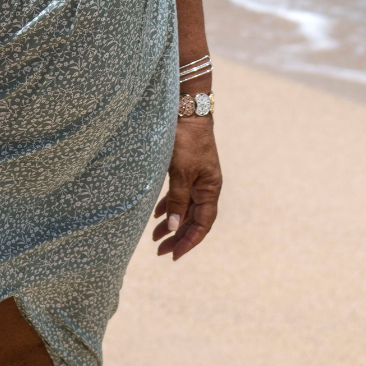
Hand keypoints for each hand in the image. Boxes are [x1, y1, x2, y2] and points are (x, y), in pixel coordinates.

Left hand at [152, 117, 221, 258]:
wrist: (188, 110)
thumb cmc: (187, 140)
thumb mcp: (181, 171)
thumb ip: (178, 200)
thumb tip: (175, 228)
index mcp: (210, 189)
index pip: (203, 224)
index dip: (190, 241)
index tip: (174, 255)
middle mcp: (206, 186)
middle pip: (194, 219)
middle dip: (178, 236)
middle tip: (160, 251)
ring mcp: (197, 178)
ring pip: (185, 209)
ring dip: (172, 223)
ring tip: (155, 237)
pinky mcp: (187, 170)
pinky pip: (179, 195)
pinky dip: (169, 206)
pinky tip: (156, 214)